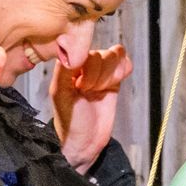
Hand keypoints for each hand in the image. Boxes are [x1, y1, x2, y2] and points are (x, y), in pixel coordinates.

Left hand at [52, 41, 132, 172]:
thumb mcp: (60, 93)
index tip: (81, 87)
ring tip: (99, 91)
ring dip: (111, 76)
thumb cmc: (69, 119)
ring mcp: (101, 70)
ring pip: (116, 56)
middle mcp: (85, 64)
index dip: (89, 70)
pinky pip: (126, 63)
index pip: (88, 50)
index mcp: (69, 63)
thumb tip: (69, 45)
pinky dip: (124, 71)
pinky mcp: (115, 79)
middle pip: (104, 54)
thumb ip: (64, 68)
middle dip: (100, 77)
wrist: (85, 141)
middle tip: (89, 92)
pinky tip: (114, 85)